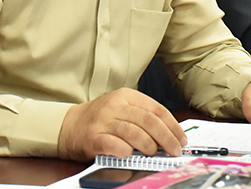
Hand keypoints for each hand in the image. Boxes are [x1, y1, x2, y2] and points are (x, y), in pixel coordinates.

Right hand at [57, 88, 186, 161]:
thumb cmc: (100, 119)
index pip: (156, 109)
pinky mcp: (93, 137)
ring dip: (149, 145)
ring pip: (133, 132)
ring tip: (154, 153)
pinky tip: (131, 155)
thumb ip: (143, 117)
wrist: (69, 126)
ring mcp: (103, 121)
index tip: (181, 139)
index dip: (172, 125)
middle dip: (166, 137)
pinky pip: (113, 144)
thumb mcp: (122, 109)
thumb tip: (170, 134)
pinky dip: (125, 151)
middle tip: (174, 150)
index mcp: (126, 96)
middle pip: (148, 120)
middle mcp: (115, 106)